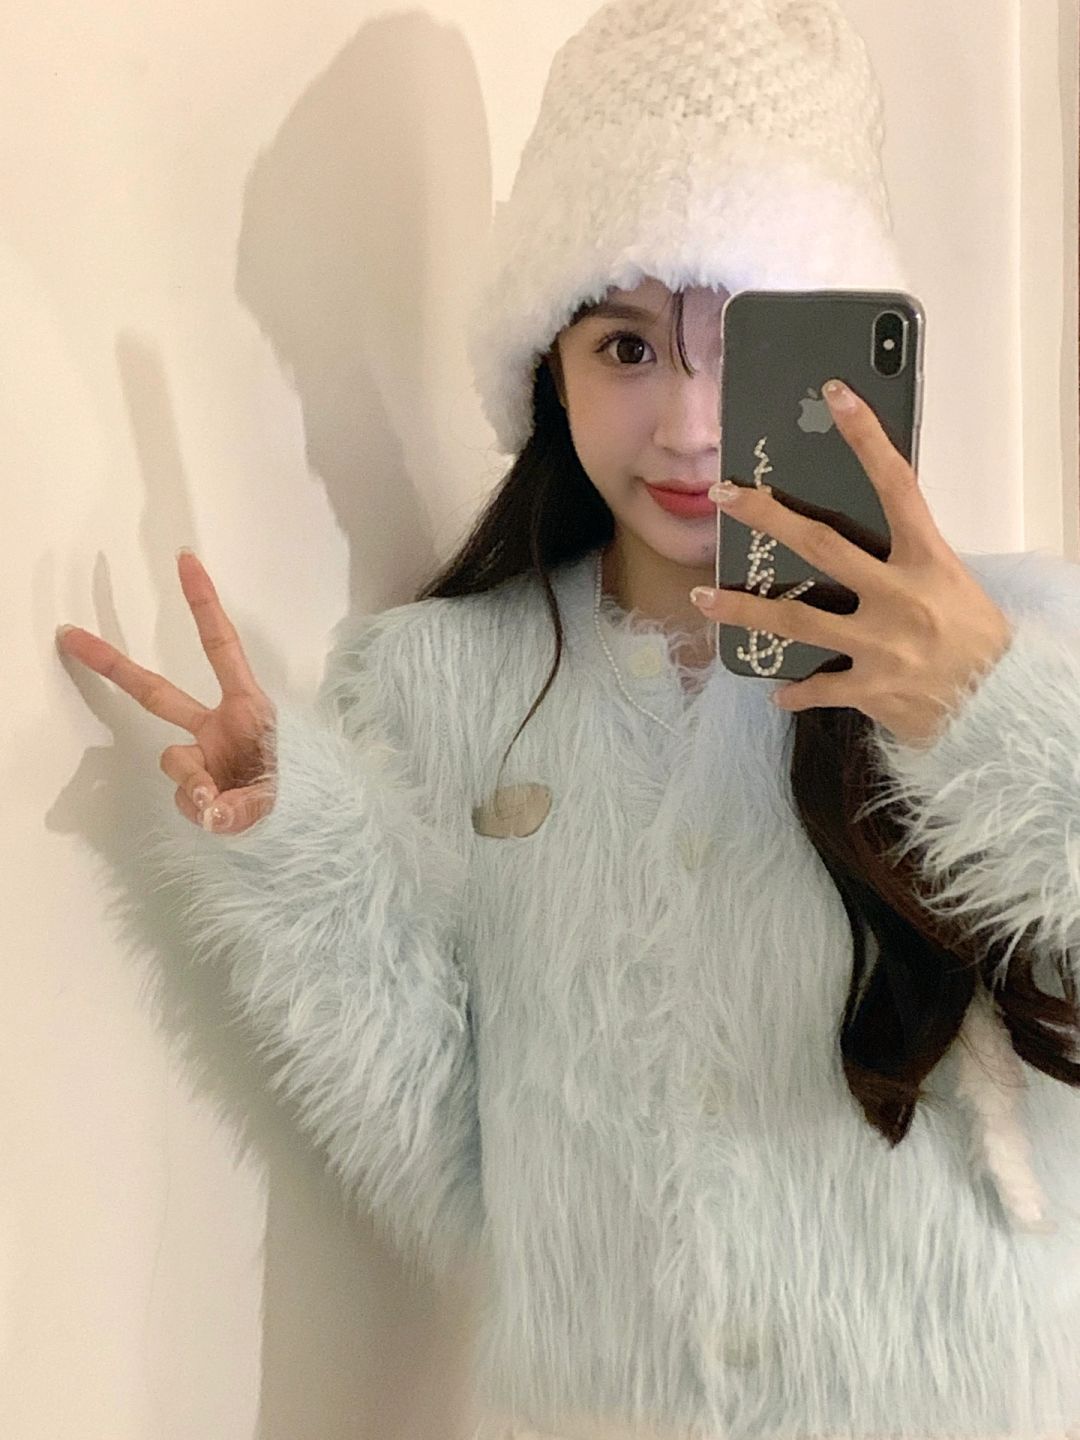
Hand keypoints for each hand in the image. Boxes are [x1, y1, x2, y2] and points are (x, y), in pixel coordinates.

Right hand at [56, 551, 276, 831]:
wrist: (302, 821)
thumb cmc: (299, 789)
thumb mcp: (280, 789)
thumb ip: (242, 802)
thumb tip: (207, 809)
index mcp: (247, 707)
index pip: (222, 648)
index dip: (203, 605)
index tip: (186, 560)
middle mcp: (217, 725)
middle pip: (156, 692)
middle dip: (113, 665)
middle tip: (73, 634)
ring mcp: (202, 753)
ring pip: (173, 761)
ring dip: (194, 785)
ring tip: (226, 804)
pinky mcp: (193, 783)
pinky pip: (183, 796)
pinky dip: (201, 809)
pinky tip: (223, 813)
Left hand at [689, 379, 1014, 747]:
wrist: (1003, 708)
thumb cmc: (979, 642)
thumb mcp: (953, 585)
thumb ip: (907, 563)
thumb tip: (857, 543)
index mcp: (928, 560)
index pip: (897, 486)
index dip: (868, 438)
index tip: (837, 397)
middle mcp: (901, 596)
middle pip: (821, 545)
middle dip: (768, 517)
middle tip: (724, 495)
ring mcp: (881, 643)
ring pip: (797, 619)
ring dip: (744, 609)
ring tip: (704, 599)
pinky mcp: (871, 687)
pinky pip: (820, 687)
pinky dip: (797, 692)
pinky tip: (778, 692)